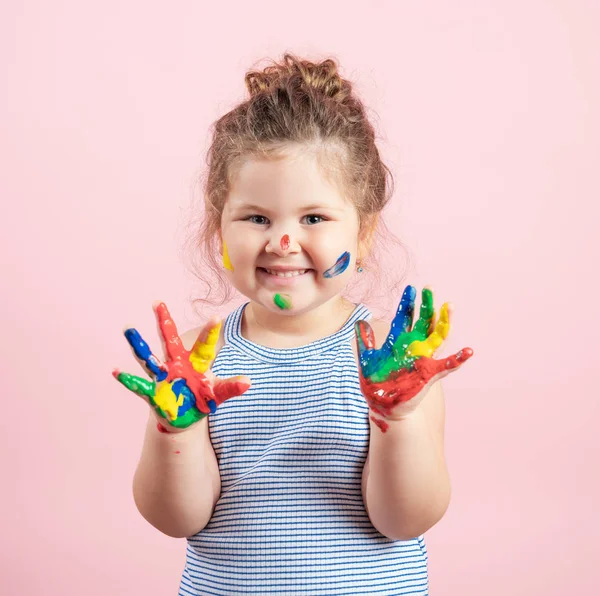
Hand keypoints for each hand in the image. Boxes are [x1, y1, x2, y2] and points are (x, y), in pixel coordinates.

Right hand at [112, 302, 250, 432]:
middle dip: (164, 321)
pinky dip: (128, 379)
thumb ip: (230, 387)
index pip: (204, 345)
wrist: (185, 417)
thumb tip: (249, 381)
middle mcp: (177, 364)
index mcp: (196, 362)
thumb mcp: (218, 394)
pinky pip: (139, 385)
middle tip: (158, 302)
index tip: (215, 317)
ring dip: (138, 344)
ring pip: (149, 357)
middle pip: (169, 339)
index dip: (209, 332)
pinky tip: (116, 371)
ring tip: (128, 328)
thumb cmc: (203, 399)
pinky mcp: (153, 393)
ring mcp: (163, 376)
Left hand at [355, 286, 472, 431]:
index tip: (411, 287)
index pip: (404, 317)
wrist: (383, 405)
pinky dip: (458, 359)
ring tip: (449, 306)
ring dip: (444, 322)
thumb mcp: (367, 359)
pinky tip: (468, 351)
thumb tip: (360, 321)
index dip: (407, 303)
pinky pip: (447, 366)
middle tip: (428, 288)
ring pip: (437, 336)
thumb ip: (365, 341)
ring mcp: (422, 358)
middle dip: (426, 305)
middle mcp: (412, 346)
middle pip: (423, 321)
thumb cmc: (374, 382)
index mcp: (397, 341)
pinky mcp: (429, 373)